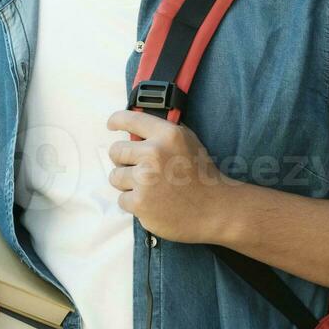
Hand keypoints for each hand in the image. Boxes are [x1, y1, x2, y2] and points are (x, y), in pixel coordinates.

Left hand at [105, 110, 239, 244]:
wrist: (216, 209)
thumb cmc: (201, 176)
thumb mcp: (187, 142)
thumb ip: (162, 133)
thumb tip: (135, 129)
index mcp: (167, 135)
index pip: (130, 119)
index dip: (116, 121)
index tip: (112, 125)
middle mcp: (154, 154)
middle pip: (115, 151)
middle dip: (123, 160)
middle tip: (139, 169)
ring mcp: (145, 180)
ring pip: (115, 177)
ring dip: (127, 183)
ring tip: (149, 188)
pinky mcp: (140, 204)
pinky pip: (122, 200)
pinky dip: (134, 203)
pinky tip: (153, 203)